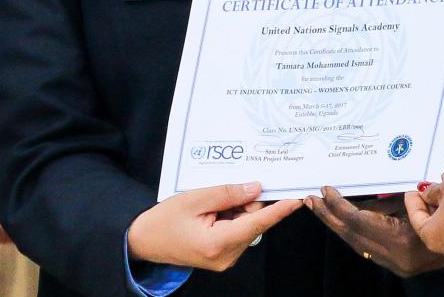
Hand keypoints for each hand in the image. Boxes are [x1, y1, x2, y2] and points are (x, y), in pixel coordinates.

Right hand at [128, 182, 302, 271]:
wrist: (145, 240)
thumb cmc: (165, 220)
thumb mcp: (195, 199)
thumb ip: (227, 193)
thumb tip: (255, 188)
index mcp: (218, 243)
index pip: (257, 223)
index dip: (279, 210)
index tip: (298, 199)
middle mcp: (227, 256)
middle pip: (253, 222)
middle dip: (248, 201)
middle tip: (234, 184)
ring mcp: (226, 258)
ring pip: (247, 225)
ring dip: (238, 208)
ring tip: (213, 201)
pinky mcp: (224, 255)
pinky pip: (238, 230)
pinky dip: (233, 215)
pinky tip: (215, 208)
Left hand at [305, 186, 443, 277]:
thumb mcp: (421, 198)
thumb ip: (393, 200)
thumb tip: (365, 196)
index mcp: (403, 242)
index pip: (360, 223)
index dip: (339, 206)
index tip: (324, 190)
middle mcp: (398, 259)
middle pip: (353, 237)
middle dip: (330, 218)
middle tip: (310, 200)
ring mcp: (399, 265)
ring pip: (359, 244)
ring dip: (339, 225)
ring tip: (320, 207)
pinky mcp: (400, 264)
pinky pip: (370, 246)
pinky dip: (355, 232)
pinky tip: (343, 218)